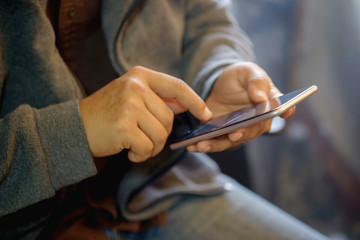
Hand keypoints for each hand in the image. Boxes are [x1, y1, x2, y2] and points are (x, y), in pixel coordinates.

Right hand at [80, 66, 211, 161]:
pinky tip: (128, 151)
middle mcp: (135, 87)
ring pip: (161, 135)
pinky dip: (141, 155)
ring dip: (151, 147)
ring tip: (135, 144)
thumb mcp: (132, 95)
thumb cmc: (107, 112)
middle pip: (169, 118)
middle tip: (144, 138)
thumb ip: (158, 98)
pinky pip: (148, 148)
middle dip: (161, 134)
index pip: (177, 87)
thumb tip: (185, 105)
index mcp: (140, 76)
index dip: (196, 102)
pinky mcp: (123, 126)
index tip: (206, 114)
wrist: (76, 127)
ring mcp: (129, 106)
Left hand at [187, 62, 294, 152]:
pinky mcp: (224, 134)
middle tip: (233, 135)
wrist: (220, 85)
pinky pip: (217, 142)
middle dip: (242, 134)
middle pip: (253, 130)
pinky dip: (205, 144)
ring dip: (217, 145)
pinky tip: (193, 145)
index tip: (284, 113)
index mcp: (270, 103)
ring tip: (202, 145)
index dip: (285, 111)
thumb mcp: (247, 72)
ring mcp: (241, 130)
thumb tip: (262, 98)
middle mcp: (258, 121)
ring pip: (232, 141)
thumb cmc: (240, 77)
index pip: (282, 108)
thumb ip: (256, 82)